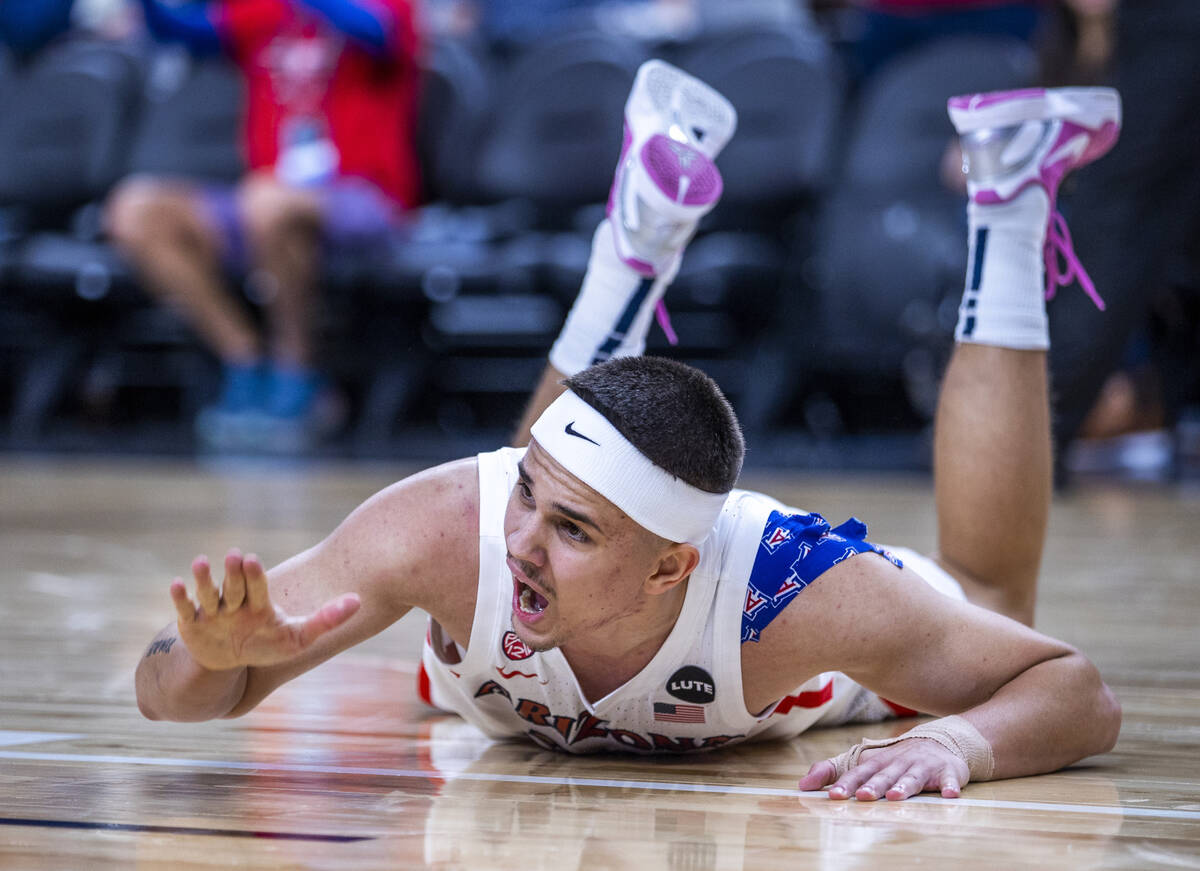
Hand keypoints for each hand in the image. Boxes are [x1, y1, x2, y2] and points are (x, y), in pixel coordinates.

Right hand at [170, 548, 359, 671]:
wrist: (232, 662)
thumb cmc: (267, 644)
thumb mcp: (298, 637)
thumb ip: (327, 620)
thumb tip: (359, 600)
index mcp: (259, 602)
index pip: (258, 586)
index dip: (255, 575)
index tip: (253, 559)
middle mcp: (235, 602)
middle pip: (234, 585)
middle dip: (234, 573)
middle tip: (235, 555)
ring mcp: (212, 612)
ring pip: (208, 592)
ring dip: (204, 578)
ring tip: (200, 562)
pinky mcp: (191, 623)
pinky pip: (183, 609)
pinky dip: (178, 598)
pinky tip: (175, 584)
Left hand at [798, 738, 969, 800]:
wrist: (938, 742)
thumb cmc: (893, 758)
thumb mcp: (863, 761)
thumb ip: (831, 771)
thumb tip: (802, 785)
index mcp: (877, 761)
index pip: (858, 772)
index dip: (846, 783)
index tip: (833, 796)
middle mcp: (898, 762)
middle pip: (884, 775)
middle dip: (874, 785)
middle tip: (864, 797)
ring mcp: (923, 766)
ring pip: (913, 777)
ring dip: (904, 786)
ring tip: (895, 796)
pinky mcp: (948, 772)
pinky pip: (950, 780)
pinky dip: (950, 786)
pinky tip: (950, 795)